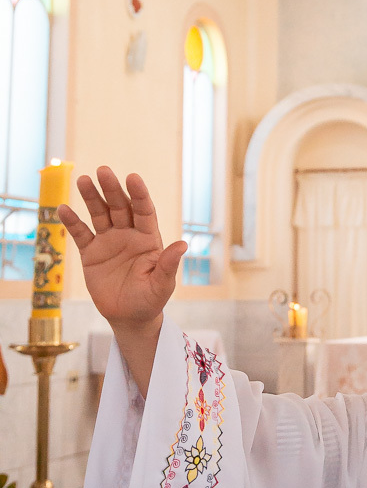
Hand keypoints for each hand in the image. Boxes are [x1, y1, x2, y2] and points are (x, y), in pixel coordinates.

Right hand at [59, 167, 185, 337]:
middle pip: (120, 206)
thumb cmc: (151, 299)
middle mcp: (129, 234)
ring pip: (99, 214)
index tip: (133, 177)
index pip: (144, 211)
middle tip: (103, 170)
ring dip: (91, 197)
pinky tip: (63, 209)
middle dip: (112, 189)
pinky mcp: (91, 252)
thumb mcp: (162, 284)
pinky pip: (81, 234)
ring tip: (83, 180)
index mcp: (148, 238)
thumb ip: (168, 264)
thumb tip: (183, 244)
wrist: (129, 317)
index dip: (139, 194)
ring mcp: (109, 241)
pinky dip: (72, 222)